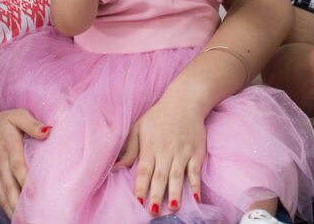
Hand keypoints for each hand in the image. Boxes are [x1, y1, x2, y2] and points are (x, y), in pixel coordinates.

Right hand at [0, 109, 52, 217]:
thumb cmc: (1, 123)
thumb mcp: (16, 115)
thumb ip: (32, 124)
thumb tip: (49, 132)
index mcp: (10, 147)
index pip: (17, 165)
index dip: (25, 179)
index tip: (33, 193)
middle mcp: (1, 164)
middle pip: (10, 187)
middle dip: (19, 204)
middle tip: (32, 216)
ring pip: (4, 196)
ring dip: (14, 211)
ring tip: (26, 222)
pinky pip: (0, 198)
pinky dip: (8, 210)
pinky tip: (18, 219)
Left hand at [114, 95, 204, 216]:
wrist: (185, 101)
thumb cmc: (158, 116)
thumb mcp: (139, 128)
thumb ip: (129, 149)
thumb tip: (116, 168)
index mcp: (150, 147)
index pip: (144, 171)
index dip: (140, 187)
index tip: (138, 203)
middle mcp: (166, 151)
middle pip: (160, 176)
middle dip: (157, 195)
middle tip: (154, 212)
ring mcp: (182, 152)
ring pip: (178, 176)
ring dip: (175, 192)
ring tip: (172, 208)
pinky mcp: (196, 152)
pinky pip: (195, 171)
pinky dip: (196, 184)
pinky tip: (196, 198)